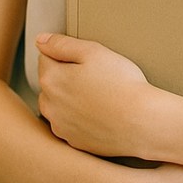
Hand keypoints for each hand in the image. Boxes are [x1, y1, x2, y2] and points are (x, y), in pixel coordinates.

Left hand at [36, 32, 153, 158]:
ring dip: (68, 99)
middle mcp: (50, 106)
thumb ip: (62, 44)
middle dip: (65, 76)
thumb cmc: (121, 85)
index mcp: (51, 79)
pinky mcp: (73, 142)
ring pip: (57, 105)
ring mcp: (61, 126)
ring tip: (97, 95)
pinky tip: (99, 113)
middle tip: (95, 76)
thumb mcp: (94, 52)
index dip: (66, 54)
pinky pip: (69, 124)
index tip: (86, 59)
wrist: (142, 123)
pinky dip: (79, 118)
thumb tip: (41, 40)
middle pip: (50, 82)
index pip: (45, 57)